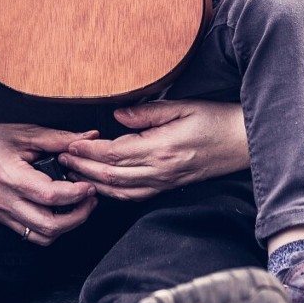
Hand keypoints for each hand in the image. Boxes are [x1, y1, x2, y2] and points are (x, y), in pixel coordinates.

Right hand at [0, 112, 98, 243]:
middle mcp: (3, 200)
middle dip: (77, 217)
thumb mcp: (26, 131)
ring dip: (63, 227)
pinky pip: (26, 233)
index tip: (89, 186)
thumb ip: (60, 138)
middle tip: (89, 199)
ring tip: (77, 206)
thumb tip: (89, 138)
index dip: (77, 195)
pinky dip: (46, 228)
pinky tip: (56, 210)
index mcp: (10, 176)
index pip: (51, 197)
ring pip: (39, 236)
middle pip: (48, 225)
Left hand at [59, 99, 248, 200]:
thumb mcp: (183, 106)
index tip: (69, 144)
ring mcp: (164, 183)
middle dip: (83, 167)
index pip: (114, 154)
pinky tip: (101, 186)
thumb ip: (147, 112)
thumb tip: (116, 115)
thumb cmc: (216, 120)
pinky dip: (113, 193)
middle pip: (111, 175)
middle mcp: (160, 171)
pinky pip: (134, 195)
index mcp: (161, 149)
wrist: (242, 143)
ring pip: (119, 190)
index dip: (88, 151)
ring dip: (93, 183)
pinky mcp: (168, 187)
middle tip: (61, 158)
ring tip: (73, 172)